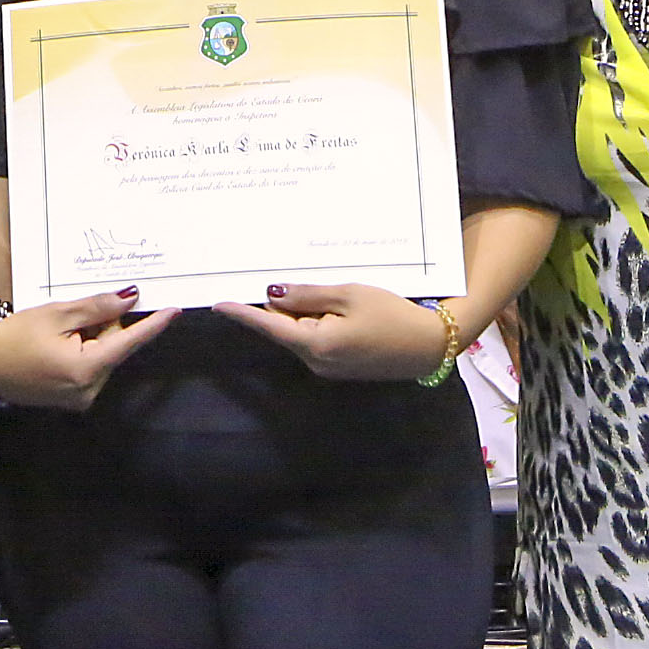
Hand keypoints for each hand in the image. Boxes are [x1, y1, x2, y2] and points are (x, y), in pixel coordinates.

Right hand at [0, 288, 174, 410]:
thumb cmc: (15, 337)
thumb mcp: (57, 314)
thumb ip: (98, 307)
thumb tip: (129, 299)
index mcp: (85, 369)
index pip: (128, 342)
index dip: (153, 325)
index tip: (174, 311)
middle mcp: (88, 390)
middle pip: (114, 347)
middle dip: (102, 327)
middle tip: (72, 318)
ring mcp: (81, 398)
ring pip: (104, 357)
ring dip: (91, 340)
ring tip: (58, 334)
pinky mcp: (74, 400)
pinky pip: (92, 369)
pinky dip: (84, 353)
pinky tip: (59, 347)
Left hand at [213, 285, 453, 382]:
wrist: (430, 345)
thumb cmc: (393, 315)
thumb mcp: (349, 295)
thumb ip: (308, 295)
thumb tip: (273, 295)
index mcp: (315, 344)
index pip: (269, 325)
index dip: (242, 314)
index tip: (218, 305)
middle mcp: (316, 362)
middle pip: (286, 327)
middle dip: (289, 304)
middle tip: (308, 281)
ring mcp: (328, 368)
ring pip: (302, 333)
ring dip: (309, 312)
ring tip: (340, 295)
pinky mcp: (340, 368)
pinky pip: (318, 340)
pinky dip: (322, 322)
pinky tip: (346, 311)